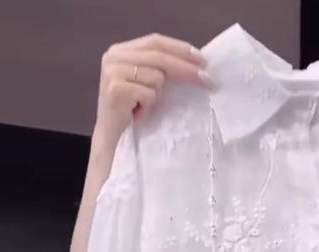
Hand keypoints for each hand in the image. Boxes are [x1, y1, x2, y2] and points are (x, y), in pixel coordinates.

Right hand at [95, 33, 208, 148]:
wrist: (111, 143)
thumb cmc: (130, 115)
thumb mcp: (144, 84)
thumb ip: (158, 67)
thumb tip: (195, 62)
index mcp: (120, 50)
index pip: (155, 41)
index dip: (179, 48)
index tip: (202, 58)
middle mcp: (114, 56)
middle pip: (159, 56)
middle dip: (185, 68)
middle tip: (207, 78)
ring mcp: (113, 72)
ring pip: (156, 76)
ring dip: (157, 96)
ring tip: (144, 107)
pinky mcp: (116, 90)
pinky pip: (149, 94)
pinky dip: (149, 106)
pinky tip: (138, 113)